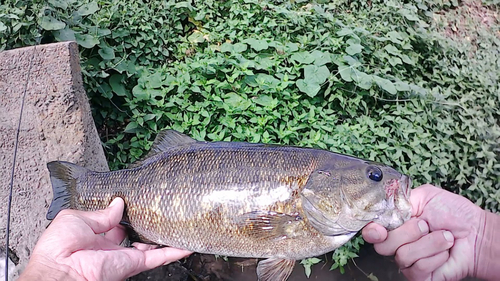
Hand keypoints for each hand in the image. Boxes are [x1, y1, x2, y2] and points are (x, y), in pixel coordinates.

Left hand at [19, 198, 191, 280]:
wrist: (60, 271)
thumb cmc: (57, 248)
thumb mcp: (75, 218)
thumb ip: (101, 212)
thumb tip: (118, 203)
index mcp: (95, 236)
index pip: (117, 223)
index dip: (127, 212)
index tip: (138, 201)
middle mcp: (112, 248)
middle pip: (137, 234)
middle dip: (148, 222)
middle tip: (161, 208)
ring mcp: (125, 256)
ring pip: (152, 245)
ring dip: (165, 236)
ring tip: (179, 222)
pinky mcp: (134, 263)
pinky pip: (158, 257)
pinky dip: (174, 251)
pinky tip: (187, 244)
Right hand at [362, 184, 484, 280]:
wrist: (477, 233)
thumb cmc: (455, 214)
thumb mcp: (425, 195)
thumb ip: (401, 198)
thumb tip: (382, 203)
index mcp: (395, 223)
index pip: (371, 230)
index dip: (372, 231)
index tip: (380, 229)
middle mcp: (398, 243)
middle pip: (383, 245)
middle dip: (408, 232)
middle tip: (426, 225)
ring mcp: (408, 261)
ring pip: (402, 255)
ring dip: (429, 244)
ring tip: (443, 237)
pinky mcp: (419, 275)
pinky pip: (417, 268)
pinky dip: (435, 257)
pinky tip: (444, 253)